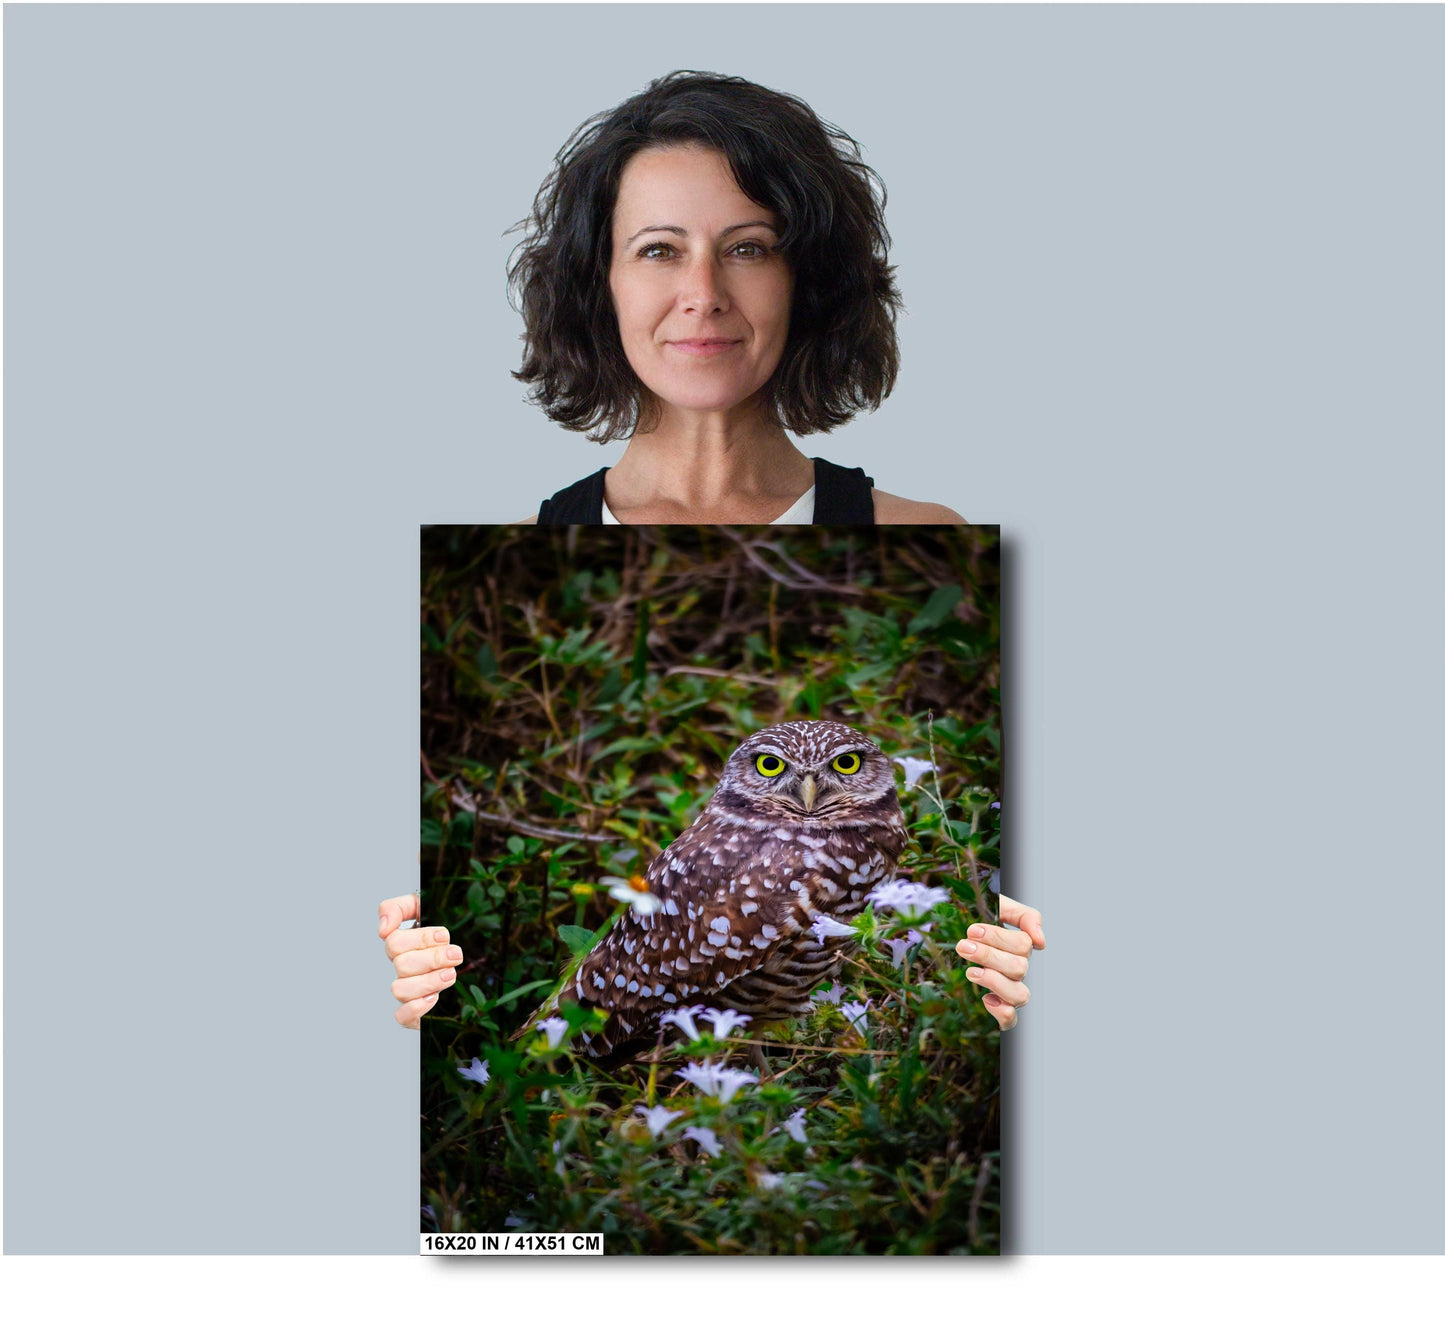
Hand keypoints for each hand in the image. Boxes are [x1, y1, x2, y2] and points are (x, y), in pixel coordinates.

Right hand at [379, 892, 463, 1028]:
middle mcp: (401, 968)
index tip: (444, 936)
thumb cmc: (442, 934)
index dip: (420, 939)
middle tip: (455, 955)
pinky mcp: (414, 1014)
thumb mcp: (424, 908)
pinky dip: (416, 1008)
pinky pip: (401, 1017)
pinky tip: (434, 997)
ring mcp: (406, 991)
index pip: (394, 942)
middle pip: (401, 965)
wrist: (465, 959)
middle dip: (432, 959)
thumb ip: (399, 908)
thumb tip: (383, 929)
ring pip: (400, 990)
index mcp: (401, 945)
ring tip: (450, 974)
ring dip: (428, 981)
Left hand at [956, 893, 1044, 1030]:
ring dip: (994, 981)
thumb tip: (1040, 941)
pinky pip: (1010, 1020)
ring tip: (970, 971)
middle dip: (989, 956)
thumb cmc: (978, 922)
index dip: (998, 938)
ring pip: (1019, 994)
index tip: (972, 931)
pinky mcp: (998, 1009)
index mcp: (1019, 947)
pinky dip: (1001, 1012)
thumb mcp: (999, 906)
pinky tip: (985, 998)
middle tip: (963, 946)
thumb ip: (1025, 916)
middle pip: (1019, 968)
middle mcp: (1018, 970)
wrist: (952, 931)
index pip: (1022, 944)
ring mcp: (1010, 990)